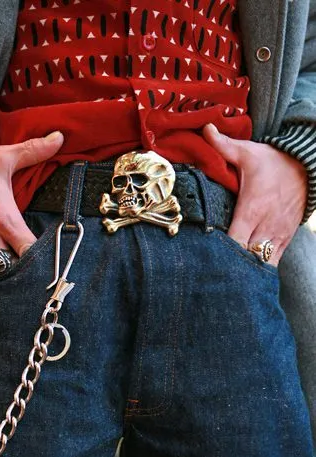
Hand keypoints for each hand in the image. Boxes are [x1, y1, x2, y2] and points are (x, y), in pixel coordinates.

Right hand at [0, 131, 63, 276]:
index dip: (40, 257)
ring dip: (5, 274)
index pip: (28, 250)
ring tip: (14, 269)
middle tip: (32, 266)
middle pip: (12, 268)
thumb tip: (60, 137)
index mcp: (3, 217)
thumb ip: (33, 151)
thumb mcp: (2, 158)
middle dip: (24, 269)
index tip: (47, 255)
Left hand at [202, 123, 307, 265]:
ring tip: (228, 274)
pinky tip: (246, 272)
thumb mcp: (248, 152)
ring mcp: (277, 234)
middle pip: (245, 256)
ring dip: (245, 268)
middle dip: (229, 264)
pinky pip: (273, 260)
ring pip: (260, 262)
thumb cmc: (274, 161)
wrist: (308, 165)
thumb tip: (205, 128)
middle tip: (210, 268)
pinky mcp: (285, 238)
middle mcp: (265, 226)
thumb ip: (223, 146)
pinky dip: (260, 267)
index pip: (234, 240)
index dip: (219, 252)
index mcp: (252, 209)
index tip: (205, 255)